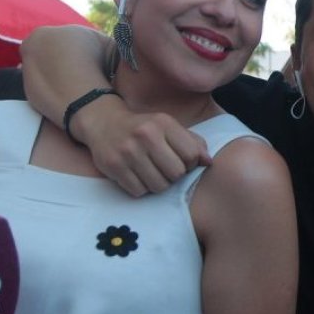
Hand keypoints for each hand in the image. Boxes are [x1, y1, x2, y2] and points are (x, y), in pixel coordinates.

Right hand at [76, 104, 211, 195]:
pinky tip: (137, 175)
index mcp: (164, 123)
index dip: (190, 164)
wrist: (104, 122)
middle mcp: (146, 135)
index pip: (192, 155)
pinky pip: (139, 191)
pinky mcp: (114, 166)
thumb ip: (192, 142)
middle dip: (174, 176)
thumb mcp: (168, 127)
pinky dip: (141, 188)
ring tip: (152, 172)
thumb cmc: (144, 128)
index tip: (181, 161)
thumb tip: (209, 162)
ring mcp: (128, 151)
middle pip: (176, 173)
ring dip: (158, 184)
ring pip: (159, 186)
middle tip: (165, 169)